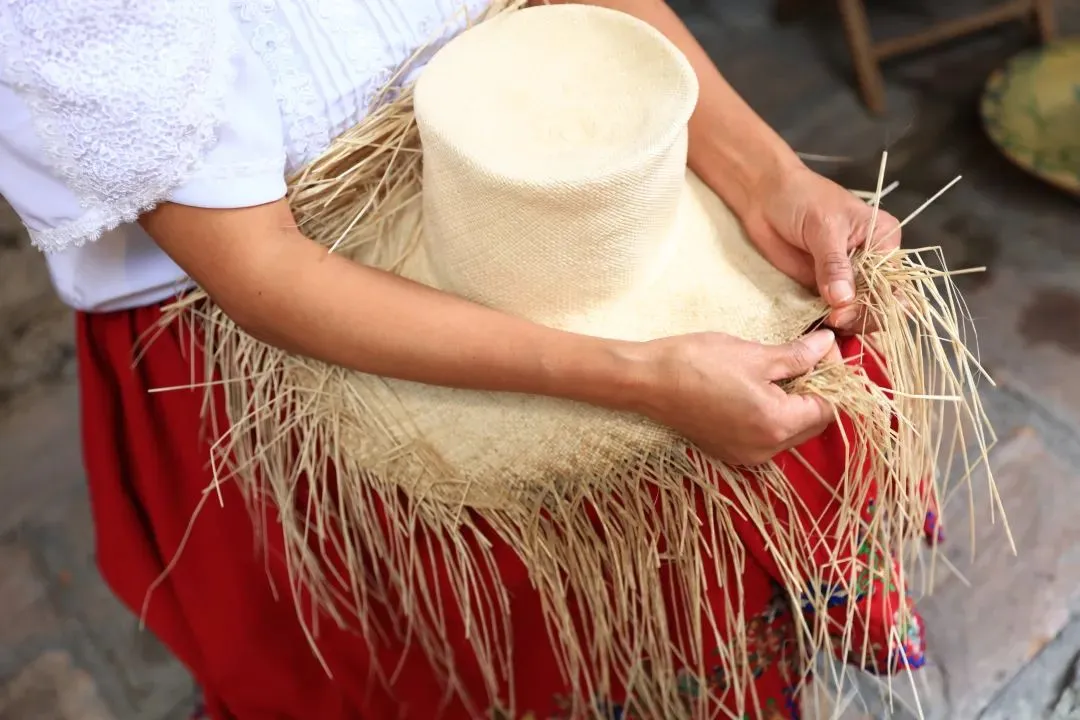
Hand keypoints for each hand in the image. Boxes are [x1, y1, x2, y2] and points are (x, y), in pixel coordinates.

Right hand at [634, 329, 839, 464]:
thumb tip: (828, 344)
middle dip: (815, 390)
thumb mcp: (754, 354)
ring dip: (794, 403)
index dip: (830, 376)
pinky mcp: (729, 450)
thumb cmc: (697, 363)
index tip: (820, 348)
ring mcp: (746, 454)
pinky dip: (772, 414)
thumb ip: (798, 355)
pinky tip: (757, 388)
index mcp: (777, 425)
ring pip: (790, 431)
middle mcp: (766, 449)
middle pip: (813, 423)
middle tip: (803, 356)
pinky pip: (767, 436)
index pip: (828, 406)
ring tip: (779, 370)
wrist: (646, 381)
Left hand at [740, 164, 901, 332]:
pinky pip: (831, 312)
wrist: (764, 195)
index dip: (876, 302)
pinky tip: (818, 327)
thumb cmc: (800, 197)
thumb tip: (844, 299)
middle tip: (835, 319)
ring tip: (826, 323)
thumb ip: (834, 264)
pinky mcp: (822, 288)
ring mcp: (846, 277)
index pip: (892, 281)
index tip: (847, 311)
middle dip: (861, 316)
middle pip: (879, 302)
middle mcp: (870, 261)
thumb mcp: (823, 227)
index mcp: (882, 239)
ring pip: (857, 312)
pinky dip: (826, 322)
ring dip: (845, 323)